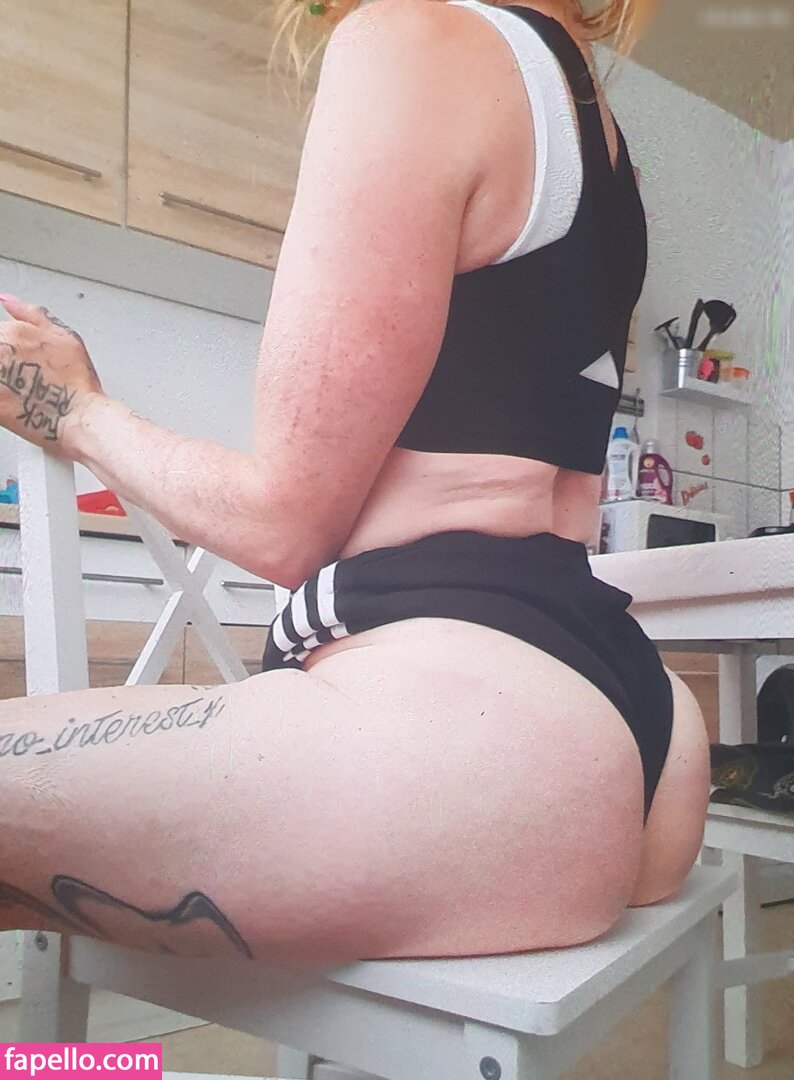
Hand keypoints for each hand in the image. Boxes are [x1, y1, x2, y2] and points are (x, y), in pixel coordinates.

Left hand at [0, 295, 103, 457]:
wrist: (80, 417)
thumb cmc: (78, 383)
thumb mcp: (65, 336)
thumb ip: (31, 314)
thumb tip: (7, 300)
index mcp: (13, 331)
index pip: (0, 335)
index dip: (11, 353)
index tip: (25, 366)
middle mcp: (1, 349)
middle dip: (7, 367)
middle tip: (26, 380)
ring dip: (6, 380)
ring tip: (23, 391)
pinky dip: (3, 397)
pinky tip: (17, 403)